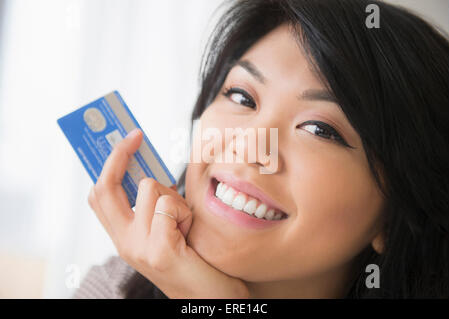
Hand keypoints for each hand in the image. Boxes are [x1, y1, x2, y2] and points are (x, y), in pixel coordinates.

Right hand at [87, 128, 248, 298]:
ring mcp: (138, 248)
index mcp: (124, 237)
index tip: (122, 139)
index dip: (106, 165)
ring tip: (185, 222)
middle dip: (119, 154)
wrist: (212, 299)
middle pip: (104, 187)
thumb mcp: (168, 229)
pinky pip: (168, 205)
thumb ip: (154, 205)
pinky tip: (191, 233)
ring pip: (150, 187)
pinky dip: (185, 212)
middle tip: (134, 135)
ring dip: (174, 195)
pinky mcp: (158, 250)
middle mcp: (124, 244)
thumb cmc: (196, 260)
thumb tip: (150, 168)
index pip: (99, 196)